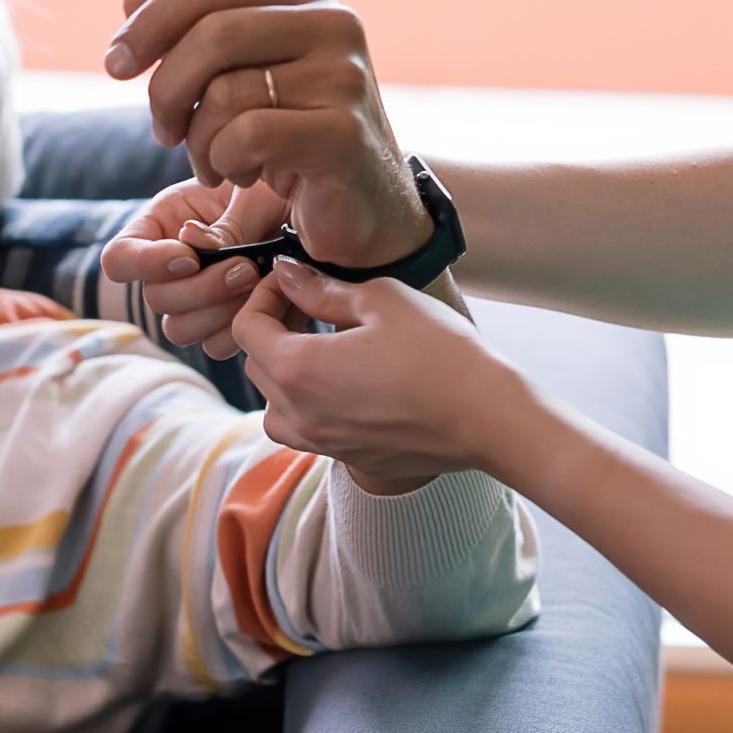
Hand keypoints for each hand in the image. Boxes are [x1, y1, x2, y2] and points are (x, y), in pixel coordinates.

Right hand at [99, 178, 287, 358]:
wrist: (321, 224)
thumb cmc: (281, 194)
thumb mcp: (256, 196)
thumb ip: (225, 223)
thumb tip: (192, 244)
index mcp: (163, 224)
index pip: (119, 258)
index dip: (146, 264)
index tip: (189, 256)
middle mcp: (170, 267)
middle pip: (155, 299)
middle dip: (200, 288)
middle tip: (244, 269)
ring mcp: (196, 300)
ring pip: (180, 329)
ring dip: (220, 312)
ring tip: (259, 283)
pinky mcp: (224, 324)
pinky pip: (216, 346)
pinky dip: (242, 331)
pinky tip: (270, 303)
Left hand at [102, 0, 429, 269]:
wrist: (364, 208)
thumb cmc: (292, 138)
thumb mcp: (241, 80)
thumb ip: (191, 36)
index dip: (149, 22)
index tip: (114, 65)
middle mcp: (334, 24)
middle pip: (212, 33)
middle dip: (166, 89)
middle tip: (161, 133)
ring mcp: (345, 77)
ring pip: (224, 93)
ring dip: (200, 142)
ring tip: (217, 164)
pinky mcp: (343, 133)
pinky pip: (247, 136)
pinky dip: (226, 162)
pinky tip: (244, 176)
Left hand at [230, 261, 537, 492]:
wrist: (486, 416)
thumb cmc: (439, 352)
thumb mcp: (380, 301)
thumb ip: (321, 289)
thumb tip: (287, 274)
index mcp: (298, 369)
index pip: (247, 328)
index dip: (261, 296)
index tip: (290, 282)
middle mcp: (300, 414)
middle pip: (256, 368)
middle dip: (272, 331)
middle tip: (307, 306)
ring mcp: (324, 443)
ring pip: (275, 409)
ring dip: (284, 377)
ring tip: (320, 352)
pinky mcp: (351, 458)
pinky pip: (309, 432)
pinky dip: (311, 407)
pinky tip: (348, 384)